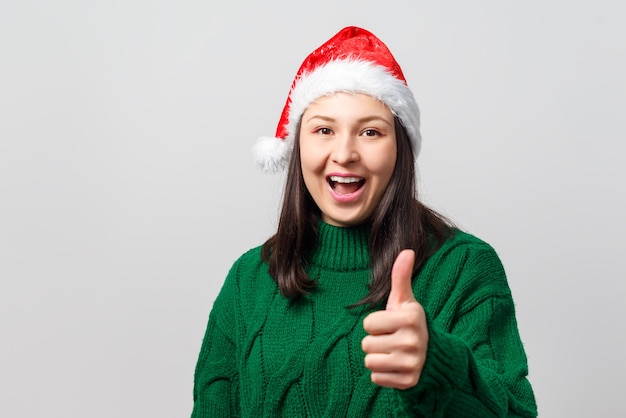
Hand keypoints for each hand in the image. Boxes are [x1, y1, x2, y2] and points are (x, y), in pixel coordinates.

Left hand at [362, 249, 428, 389]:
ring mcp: (412, 363)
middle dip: (375, 342)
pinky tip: (395, 367)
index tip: (391, 325)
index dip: (375, 324)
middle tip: (392, 340)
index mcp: (411, 318)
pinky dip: (382, 374)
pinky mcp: (408, 382)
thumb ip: (401, 277)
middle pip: (366, 344)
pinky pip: (376, 378)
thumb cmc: (410, 324)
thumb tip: (407, 250)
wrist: (433, 356)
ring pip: (369, 362)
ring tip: (393, 353)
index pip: (368, 323)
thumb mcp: (405, 301)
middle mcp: (413, 341)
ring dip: (377, 358)